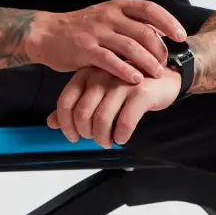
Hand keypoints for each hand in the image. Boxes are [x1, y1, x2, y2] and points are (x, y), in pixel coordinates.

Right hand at [24, 0, 186, 83]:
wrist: (46, 34)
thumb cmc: (80, 29)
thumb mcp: (105, 18)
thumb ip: (128, 24)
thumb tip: (158, 33)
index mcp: (116, 6)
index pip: (149, 9)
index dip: (168, 22)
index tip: (181, 36)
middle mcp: (108, 16)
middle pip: (144, 31)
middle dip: (160, 49)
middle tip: (166, 64)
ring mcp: (96, 32)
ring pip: (131, 47)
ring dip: (148, 62)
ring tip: (157, 74)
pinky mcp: (85, 49)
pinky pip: (110, 61)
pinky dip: (126, 71)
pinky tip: (136, 80)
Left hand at [47, 64, 181, 147]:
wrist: (165, 76)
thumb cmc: (127, 87)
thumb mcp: (98, 92)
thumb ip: (75, 106)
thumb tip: (51, 123)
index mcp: (86, 74)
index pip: (65, 103)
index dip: (66, 125)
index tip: (74, 137)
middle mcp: (101, 75)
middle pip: (82, 114)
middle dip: (87, 134)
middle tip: (97, 139)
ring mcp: (121, 83)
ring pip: (101, 121)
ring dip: (103, 139)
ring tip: (109, 140)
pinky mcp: (141, 92)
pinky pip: (124, 123)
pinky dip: (121, 136)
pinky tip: (122, 137)